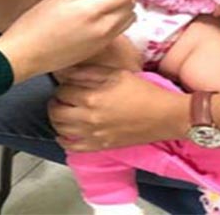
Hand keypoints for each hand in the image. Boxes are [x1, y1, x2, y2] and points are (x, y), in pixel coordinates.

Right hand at [0, 0, 135, 82]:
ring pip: (127, 21)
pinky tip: (93, 18)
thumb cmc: (37, 24)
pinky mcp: (97, 50)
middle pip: (130, 7)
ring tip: (100, 4)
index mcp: (94, 11)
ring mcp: (102, 41)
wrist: (27, 54)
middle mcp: (104, 28)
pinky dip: (113, 21)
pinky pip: (116, 32)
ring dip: (120, 9)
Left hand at [49, 66, 189, 151]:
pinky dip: (63, 141)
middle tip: (60, 97)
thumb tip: (66, 70)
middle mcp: (89, 118)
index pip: (62, 91)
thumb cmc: (143, 92)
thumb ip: (89, 72)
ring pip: (60, 129)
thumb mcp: (117, 74)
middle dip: (55, 102)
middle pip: (56, 111)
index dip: (62, 85)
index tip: (66, 84)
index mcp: (92, 97)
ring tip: (61, 111)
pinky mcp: (100, 147)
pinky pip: (73, 148)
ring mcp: (93, 135)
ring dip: (56, 119)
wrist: (165, 116)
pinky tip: (63, 134)